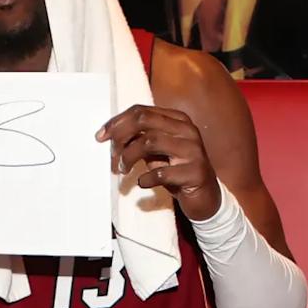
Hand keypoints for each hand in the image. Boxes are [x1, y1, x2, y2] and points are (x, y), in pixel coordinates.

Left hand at [97, 105, 221, 220]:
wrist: (206, 197)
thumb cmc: (178, 171)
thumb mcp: (158, 151)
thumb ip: (140, 139)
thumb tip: (111, 135)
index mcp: (178, 120)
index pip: (141, 111)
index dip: (117, 122)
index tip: (101, 137)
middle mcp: (187, 130)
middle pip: (143, 121)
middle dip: (121, 136)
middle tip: (112, 154)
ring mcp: (193, 151)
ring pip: (149, 142)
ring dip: (129, 157)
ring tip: (123, 170)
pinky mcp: (195, 173)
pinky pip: (162, 172)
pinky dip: (146, 178)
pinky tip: (143, 183)